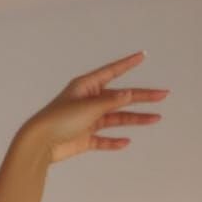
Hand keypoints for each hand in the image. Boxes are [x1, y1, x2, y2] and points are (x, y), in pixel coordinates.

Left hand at [21, 51, 167, 163]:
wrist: (38, 145)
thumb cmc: (59, 120)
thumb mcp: (90, 107)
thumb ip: (111, 101)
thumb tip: (129, 95)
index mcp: (85, 87)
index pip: (111, 72)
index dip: (127, 64)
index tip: (142, 56)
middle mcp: (87, 102)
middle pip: (119, 98)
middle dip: (141, 97)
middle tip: (163, 95)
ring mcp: (85, 122)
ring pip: (115, 119)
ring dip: (134, 119)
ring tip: (155, 118)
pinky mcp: (82, 140)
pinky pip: (102, 140)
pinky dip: (113, 142)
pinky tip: (125, 142)